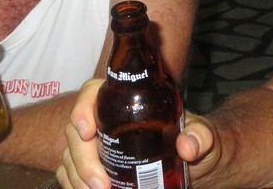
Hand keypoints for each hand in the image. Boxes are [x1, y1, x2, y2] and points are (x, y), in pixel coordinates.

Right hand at [57, 79, 219, 188]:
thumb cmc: (195, 140)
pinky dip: (73, 184)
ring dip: (77, 177)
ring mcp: (97, 144)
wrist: (195, 165)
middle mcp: (106, 120)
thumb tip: (187, 147)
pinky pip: (69, 172)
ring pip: (70, 155)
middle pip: (76, 131)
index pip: (93, 93)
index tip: (87, 132)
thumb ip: (200, 135)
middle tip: (100, 184)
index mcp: (128, 101)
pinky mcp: (93, 165)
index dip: (82, 108)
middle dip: (83, 158)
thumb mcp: (203, 134)